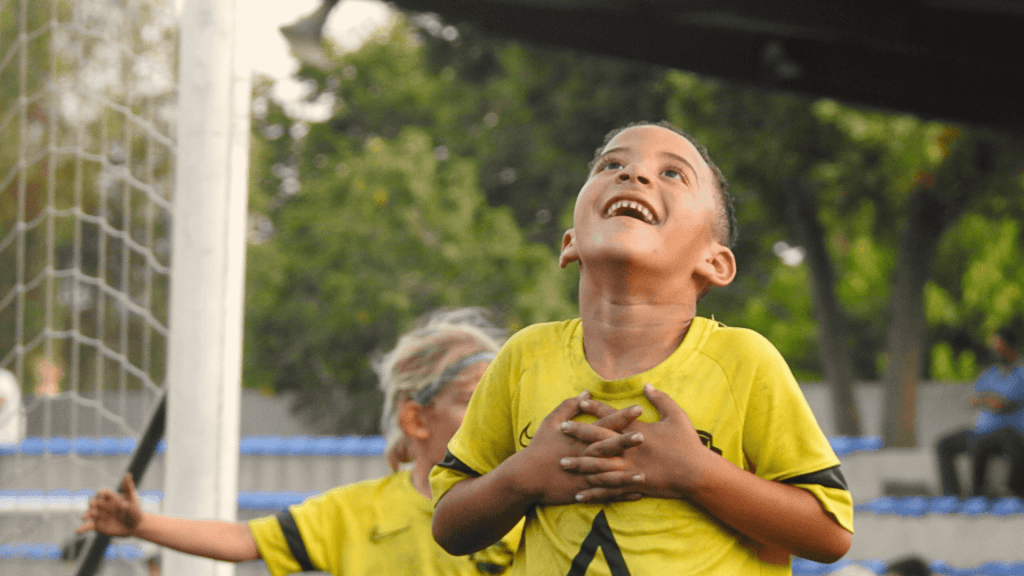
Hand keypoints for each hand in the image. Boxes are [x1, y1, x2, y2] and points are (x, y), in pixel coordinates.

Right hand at [77, 473, 142, 536]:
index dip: (102, 492)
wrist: (134, 526)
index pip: (103, 493)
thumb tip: (127, 474)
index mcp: (110, 497)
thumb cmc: (134, 510)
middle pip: (93, 502)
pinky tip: (78, 531)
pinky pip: (87, 526)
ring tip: (85, 517)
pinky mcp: (97, 525)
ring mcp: (99, 515)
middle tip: (93, 504)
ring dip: (86, 514)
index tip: (101, 493)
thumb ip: (128, 488)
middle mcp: (103, 505)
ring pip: (89, 513)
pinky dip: (82, 528)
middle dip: (92, 503)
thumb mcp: (132, 499)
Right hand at [514, 392, 642, 505]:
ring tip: (645, 474)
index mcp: (580, 437)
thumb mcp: (551, 422)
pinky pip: (605, 492)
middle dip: (627, 441)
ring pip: (609, 473)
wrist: (526, 476)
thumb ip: (569, 406)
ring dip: (627, 474)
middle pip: (608, 447)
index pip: (604, 423)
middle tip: (646, 436)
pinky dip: (621, 493)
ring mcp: (584, 473)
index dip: (621, 416)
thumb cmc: (540, 447)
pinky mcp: (583, 489)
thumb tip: (586, 393)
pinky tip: (637, 493)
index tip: (638, 409)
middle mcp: (584, 454)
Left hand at [560, 383, 711, 501]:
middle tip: (561, 428)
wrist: (697, 473)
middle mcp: (629, 449)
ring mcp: (630, 468)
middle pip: (598, 439)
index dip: (595, 408)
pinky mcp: (633, 485)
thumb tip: (647, 384)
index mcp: (638, 431)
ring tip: (562, 461)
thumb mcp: (676, 415)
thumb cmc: (688, 443)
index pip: (612, 416)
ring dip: (579, 464)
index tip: (580, 401)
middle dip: (578, 432)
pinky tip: (579, 494)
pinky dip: (594, 492)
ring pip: (599, 466)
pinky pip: (609, 490)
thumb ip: (660, 399)